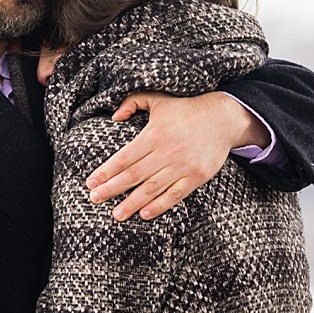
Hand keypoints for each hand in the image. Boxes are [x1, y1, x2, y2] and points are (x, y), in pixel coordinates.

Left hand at [86, 91, 264, 220]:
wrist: (223, 118)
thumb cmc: (185, 109)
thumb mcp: (158, 98)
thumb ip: (132, 102)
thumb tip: (114, 116)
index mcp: (154, 134)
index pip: (124, 157)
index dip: (106, 171)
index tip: (90, 183)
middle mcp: (167, 151)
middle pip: (134, 175)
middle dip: (112, 188)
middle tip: (94, 199)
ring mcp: (183, 165)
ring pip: (152, 188)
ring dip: (132, 203)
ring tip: (116, 214)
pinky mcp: (197, 176)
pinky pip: (175, 194)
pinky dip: (160, 205)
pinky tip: (144, 213)